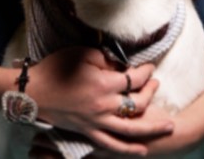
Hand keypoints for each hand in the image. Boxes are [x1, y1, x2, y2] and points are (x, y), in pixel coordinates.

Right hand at [27, 47, 174, 154]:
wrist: (34, 92)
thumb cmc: (56, 68)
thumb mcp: (82, 54)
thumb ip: (105, 58)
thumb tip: (120, 64)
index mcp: (103, 84)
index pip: (134, 78)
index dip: (145, 72)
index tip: (149, 67)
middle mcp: (104, 106)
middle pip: (137, 102)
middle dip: (150, 92)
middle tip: (157, 83)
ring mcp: (97, 122)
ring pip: (131, 128)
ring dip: (152, 127)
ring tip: (169, 126)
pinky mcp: (88, 132)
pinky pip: (112, 144)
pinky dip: (128, 149)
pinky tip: (142, 149)